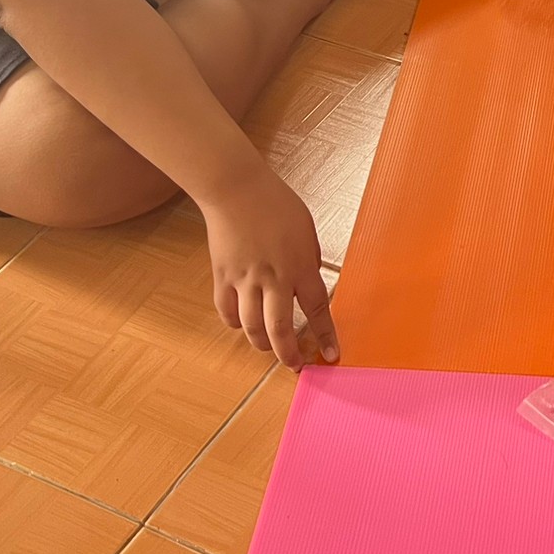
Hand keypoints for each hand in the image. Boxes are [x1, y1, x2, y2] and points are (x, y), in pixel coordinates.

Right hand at [200, 173, 336, 370]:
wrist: (237, 189)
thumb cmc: (276, 204)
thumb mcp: (307, 231)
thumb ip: (308, 261)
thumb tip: (307, 283)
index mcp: (300, 265)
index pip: (317, 309)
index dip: (325, 335)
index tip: (331, 355)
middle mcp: (274, 278)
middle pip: (280, 329)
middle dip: (289, 354)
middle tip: (295, 364)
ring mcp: (245, 280)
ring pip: (252, 328)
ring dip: (262, 344)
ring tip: (270, 348)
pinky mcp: (222, 277)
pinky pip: (228, 312)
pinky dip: (236, 324)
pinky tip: (243, 324)